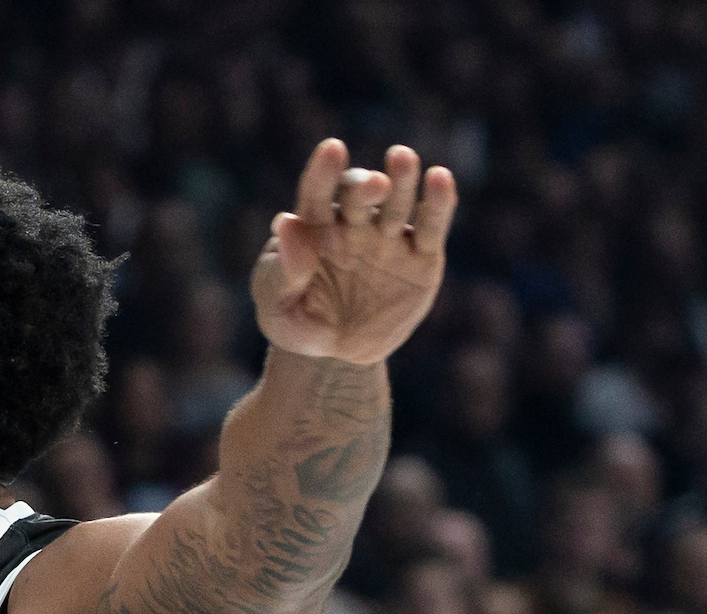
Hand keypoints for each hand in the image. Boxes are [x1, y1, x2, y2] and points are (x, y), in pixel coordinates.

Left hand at [252, 140, 456, 365]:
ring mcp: (389, 237)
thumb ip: (282, 271)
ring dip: (401, 179)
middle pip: (358, 194)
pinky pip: (430, 227)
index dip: (323, 173)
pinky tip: (440, 179)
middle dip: (364, 186)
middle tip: (373, 185)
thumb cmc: (297, 323)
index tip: (331, 151)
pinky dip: (438, 203)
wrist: (335, 356)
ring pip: (397, 202)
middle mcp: (353, 224)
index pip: (316, 195)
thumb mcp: (278, 307)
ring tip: (402, 158)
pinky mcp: (422, 256)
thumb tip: (285, 222)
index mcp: (313, 229)